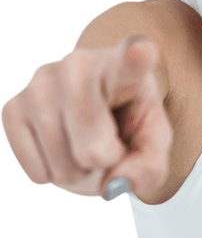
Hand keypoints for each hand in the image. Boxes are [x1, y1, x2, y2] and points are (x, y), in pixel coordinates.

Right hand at [1, 36, 172, 200]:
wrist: (90, 112)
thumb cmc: (127, 125)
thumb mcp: (152, 145)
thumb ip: (150, 169)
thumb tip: (110, 186)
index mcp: (123, 69)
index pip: (129, 63)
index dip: (136, 58)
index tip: (142, 50)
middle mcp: (77, 66)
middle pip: (91, 148)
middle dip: (104, 164)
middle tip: (108, 145)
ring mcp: (39, 84)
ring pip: (63, 165)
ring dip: (78, 172)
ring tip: (83, 145)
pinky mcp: (12, 108)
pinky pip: (37, 171)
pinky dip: (52, 175)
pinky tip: (59, 149)